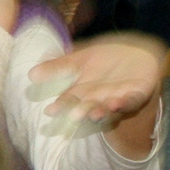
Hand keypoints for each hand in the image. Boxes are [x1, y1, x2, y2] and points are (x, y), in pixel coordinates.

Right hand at [28, 33, 166, 129]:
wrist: (137, 52)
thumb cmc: (106, 59)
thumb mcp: (80, 58)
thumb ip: (59, 66)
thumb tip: (31, 74)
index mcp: (84, 91)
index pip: (70, 100)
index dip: (61, 106)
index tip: (50, 111)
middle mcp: (99, 98)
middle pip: (88, 107)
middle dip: (81, 112)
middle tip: (73, 116)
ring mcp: (118, 97)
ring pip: (108, 108)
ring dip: (101, 112)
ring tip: (94, 113)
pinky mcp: (137, 94)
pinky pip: (131, 101)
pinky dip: (124, 104)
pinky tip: (116, 103)